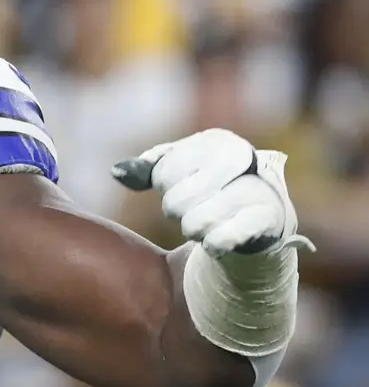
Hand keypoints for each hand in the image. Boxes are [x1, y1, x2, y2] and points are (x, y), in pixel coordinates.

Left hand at [112, 128, 308, 256]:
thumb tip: (117, 172)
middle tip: (197, 208)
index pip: (163, 175)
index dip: (166, 188)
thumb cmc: (210, 189)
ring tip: (211, 222)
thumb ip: (147, 169)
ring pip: (195, 224)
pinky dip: (213, 245)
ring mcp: (258, 187)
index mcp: (216, 141)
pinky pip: (220, 239)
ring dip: (195, 231)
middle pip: (176, 202)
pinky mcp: (270, 218)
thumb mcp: (178, 172)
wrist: (258, 217)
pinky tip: (218, 240)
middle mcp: (241, 157)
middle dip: (179, 212)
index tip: (186, 184)